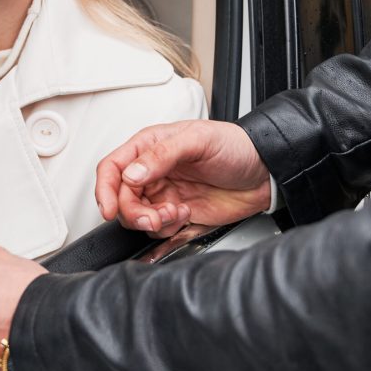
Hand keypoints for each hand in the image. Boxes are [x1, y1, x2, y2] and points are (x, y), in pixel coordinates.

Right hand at [95, 120, 270, 234]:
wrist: (265, 173)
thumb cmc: (235, 147)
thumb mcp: (198, 140)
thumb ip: (162, 155)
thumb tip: (132, 174)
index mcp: (149, 146)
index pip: (112, 168)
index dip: (105, 189)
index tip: (110, 209)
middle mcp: (152, 171)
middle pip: (121, 198)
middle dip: (134, 212)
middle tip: (154, 217)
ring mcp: (163, 193)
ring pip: (136, 216)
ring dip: (152, 221)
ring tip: (175, 213)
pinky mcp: (176, 214)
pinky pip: (157, 229)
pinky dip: (167, 228)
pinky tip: (185, 215)